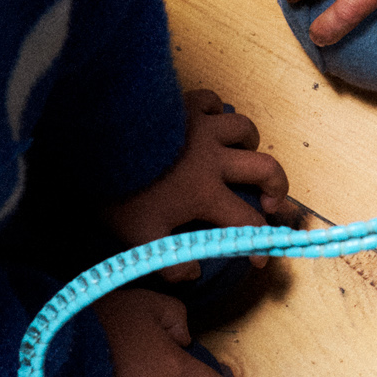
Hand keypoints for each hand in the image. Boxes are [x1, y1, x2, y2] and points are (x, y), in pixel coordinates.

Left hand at [109, 90, 291, 248]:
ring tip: (243, 154)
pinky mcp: (186, 103)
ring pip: (244, 129)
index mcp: (206, 192)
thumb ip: (171, 260)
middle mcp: (215, 158)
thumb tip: (194, 274)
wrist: (99, 138)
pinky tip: (212, 119)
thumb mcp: (140, 235)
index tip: (259, 257)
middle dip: (278, 186)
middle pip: (266, 169)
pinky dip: (218, 111)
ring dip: (251, 144)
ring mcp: (203, 127)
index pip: (246, 222)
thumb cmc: (119, 190)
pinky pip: (213, 101)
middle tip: (271, 200)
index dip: (260, 242)